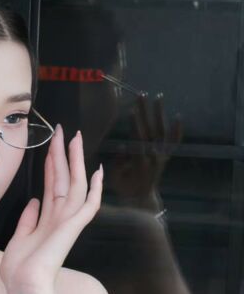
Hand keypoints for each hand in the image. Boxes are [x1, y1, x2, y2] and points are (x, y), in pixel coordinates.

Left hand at [0, 125, 102, 293]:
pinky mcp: (72, 228)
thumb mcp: (19, 238)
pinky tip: (97, 171)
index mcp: (47, 220)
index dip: (52, 164)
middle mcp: (60, 218)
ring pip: (76, 184)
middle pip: (64, 179)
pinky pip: (88, 205)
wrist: (24, 288)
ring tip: (74, 138)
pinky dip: (95, 189)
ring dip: (75, 161)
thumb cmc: (19, 271)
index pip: (52, 185)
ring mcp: (67, 222)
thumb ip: (28, 219)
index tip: (52, 144)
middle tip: (63, 130)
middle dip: (63, 154)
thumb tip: (33, 201)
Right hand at [110, 93, 182, 208]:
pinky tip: (179, 116)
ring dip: (160, 113)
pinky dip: (177, 130)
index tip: (132, 109)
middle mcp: (154, 156)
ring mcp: (162, 156)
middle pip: (150, 128)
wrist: (141, 199)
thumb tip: (123, 145)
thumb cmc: (124, 187)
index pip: (138, 137)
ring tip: (158, 96)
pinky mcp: (166, 157)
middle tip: (141, 95)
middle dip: (145, 111)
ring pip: (163, 131)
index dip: (135, 124)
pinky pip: (174, 142)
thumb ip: (119, 162)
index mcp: (140, 160)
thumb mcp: (116, 177)